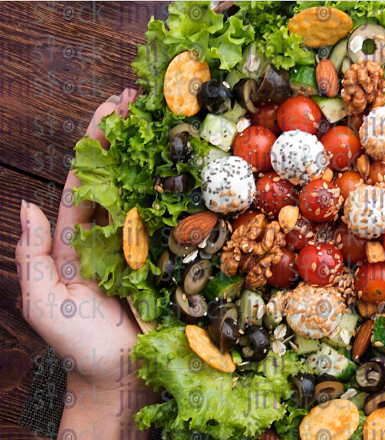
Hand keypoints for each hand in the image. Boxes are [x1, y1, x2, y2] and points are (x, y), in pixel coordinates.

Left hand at [15, 89, 153, 439]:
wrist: (121, 377)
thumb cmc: (78, 345)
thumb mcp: (42, 302)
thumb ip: (32, 256)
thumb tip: (25, 205)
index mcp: (80, 239)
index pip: (88, 180)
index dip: (98, 144)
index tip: (113, 109)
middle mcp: (115, 235)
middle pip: (123, 177)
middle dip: (132, 138)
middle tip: (147, 98)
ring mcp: (147, 246)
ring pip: (153, 195)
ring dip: (162, 158)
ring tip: (174, 122)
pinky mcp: (174, 262)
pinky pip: (180, 226)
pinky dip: (188, 198)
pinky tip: (198, 173)